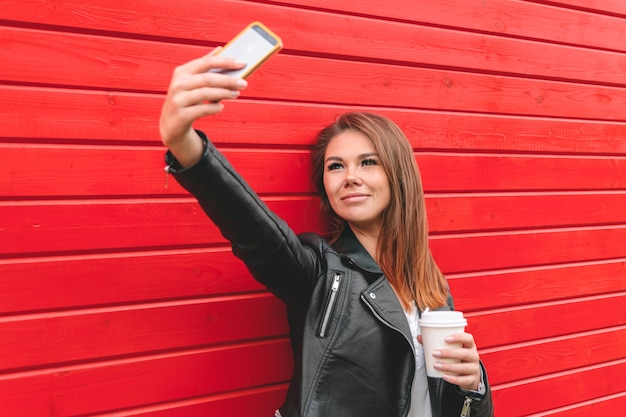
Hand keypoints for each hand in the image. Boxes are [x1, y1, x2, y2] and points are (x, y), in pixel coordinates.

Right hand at [159, 50, 247, 164]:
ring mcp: (178, 99)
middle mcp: (178, 84)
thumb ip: (204, 66)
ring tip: (236, 94)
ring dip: (224, 93)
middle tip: (244, 83)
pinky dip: (215, 108)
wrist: (171, 124)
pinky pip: (203, 109)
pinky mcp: (182, 115)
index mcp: (182, 72)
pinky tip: (221, 107)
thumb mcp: (191, 81)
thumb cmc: (186, 99)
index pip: (206, 62)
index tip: (242, 63)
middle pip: (208, 78)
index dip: (225, 62)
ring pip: (206, 93)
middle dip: (228, 80)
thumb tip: (219, 49)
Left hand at [418, 332, 481, 390]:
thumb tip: (420, 337)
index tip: (446, 338)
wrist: (470, 375)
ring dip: (448, 366)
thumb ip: (436, 342)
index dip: (458, 337)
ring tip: (436, 365)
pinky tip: (444, 376)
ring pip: (463, 367)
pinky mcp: (472, 380)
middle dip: (448, 353)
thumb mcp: (452, 349)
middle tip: (435, 353)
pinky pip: (463, 380)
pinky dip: (453, 379)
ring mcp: (474, 368)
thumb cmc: (459, 358)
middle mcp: (473, 356)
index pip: (468, 338)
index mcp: (469, 346)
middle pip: (464, 353)